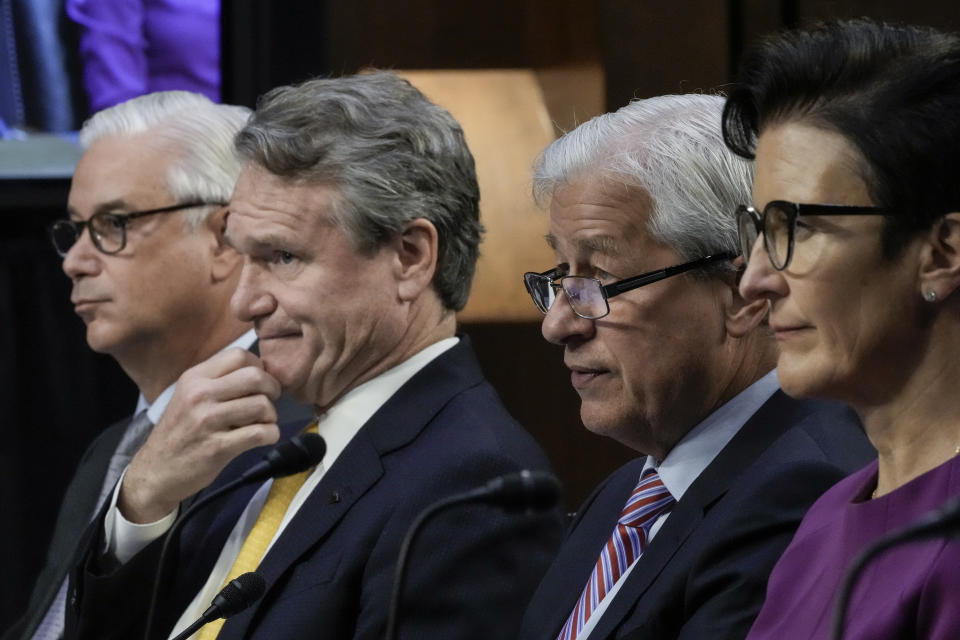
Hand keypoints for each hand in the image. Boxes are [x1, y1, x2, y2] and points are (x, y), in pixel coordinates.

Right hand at [119, 348, 281, 522]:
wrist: (155, 471)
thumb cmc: (179, 432)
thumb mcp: (189, 396)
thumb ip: (218, 381)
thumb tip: (260, 370)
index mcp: (194, 378)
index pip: (239, 355)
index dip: (259, 367)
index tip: (259, 383)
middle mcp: (200, 395)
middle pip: (255, 377)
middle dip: (272, 388)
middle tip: (269, 401)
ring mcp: (208, 421)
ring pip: (262, 405)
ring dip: (271, 415)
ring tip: (262, 422)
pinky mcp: (218, 447)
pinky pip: (261, 433)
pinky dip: (271, 434)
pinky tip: (263, 437)